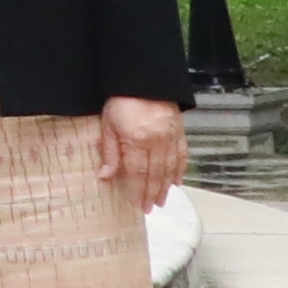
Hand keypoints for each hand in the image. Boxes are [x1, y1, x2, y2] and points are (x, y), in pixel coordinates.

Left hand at [97, 96, 187, 213]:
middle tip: (150, 209)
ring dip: (166, 186)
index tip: (137, 205)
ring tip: (162, 200)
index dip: (138, 191)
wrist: (144, 79)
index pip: (137, 173)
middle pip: (155, 174)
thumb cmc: (121, 101)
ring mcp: (170, 137)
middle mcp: (156, 142)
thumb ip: (109, 152)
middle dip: (152, 193)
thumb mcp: (107, 125)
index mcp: (136, 140)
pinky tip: (176, 181)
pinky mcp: (179, 131)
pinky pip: (181, 155)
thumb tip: (106, 177)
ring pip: (170, 168)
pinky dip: (179, 170)